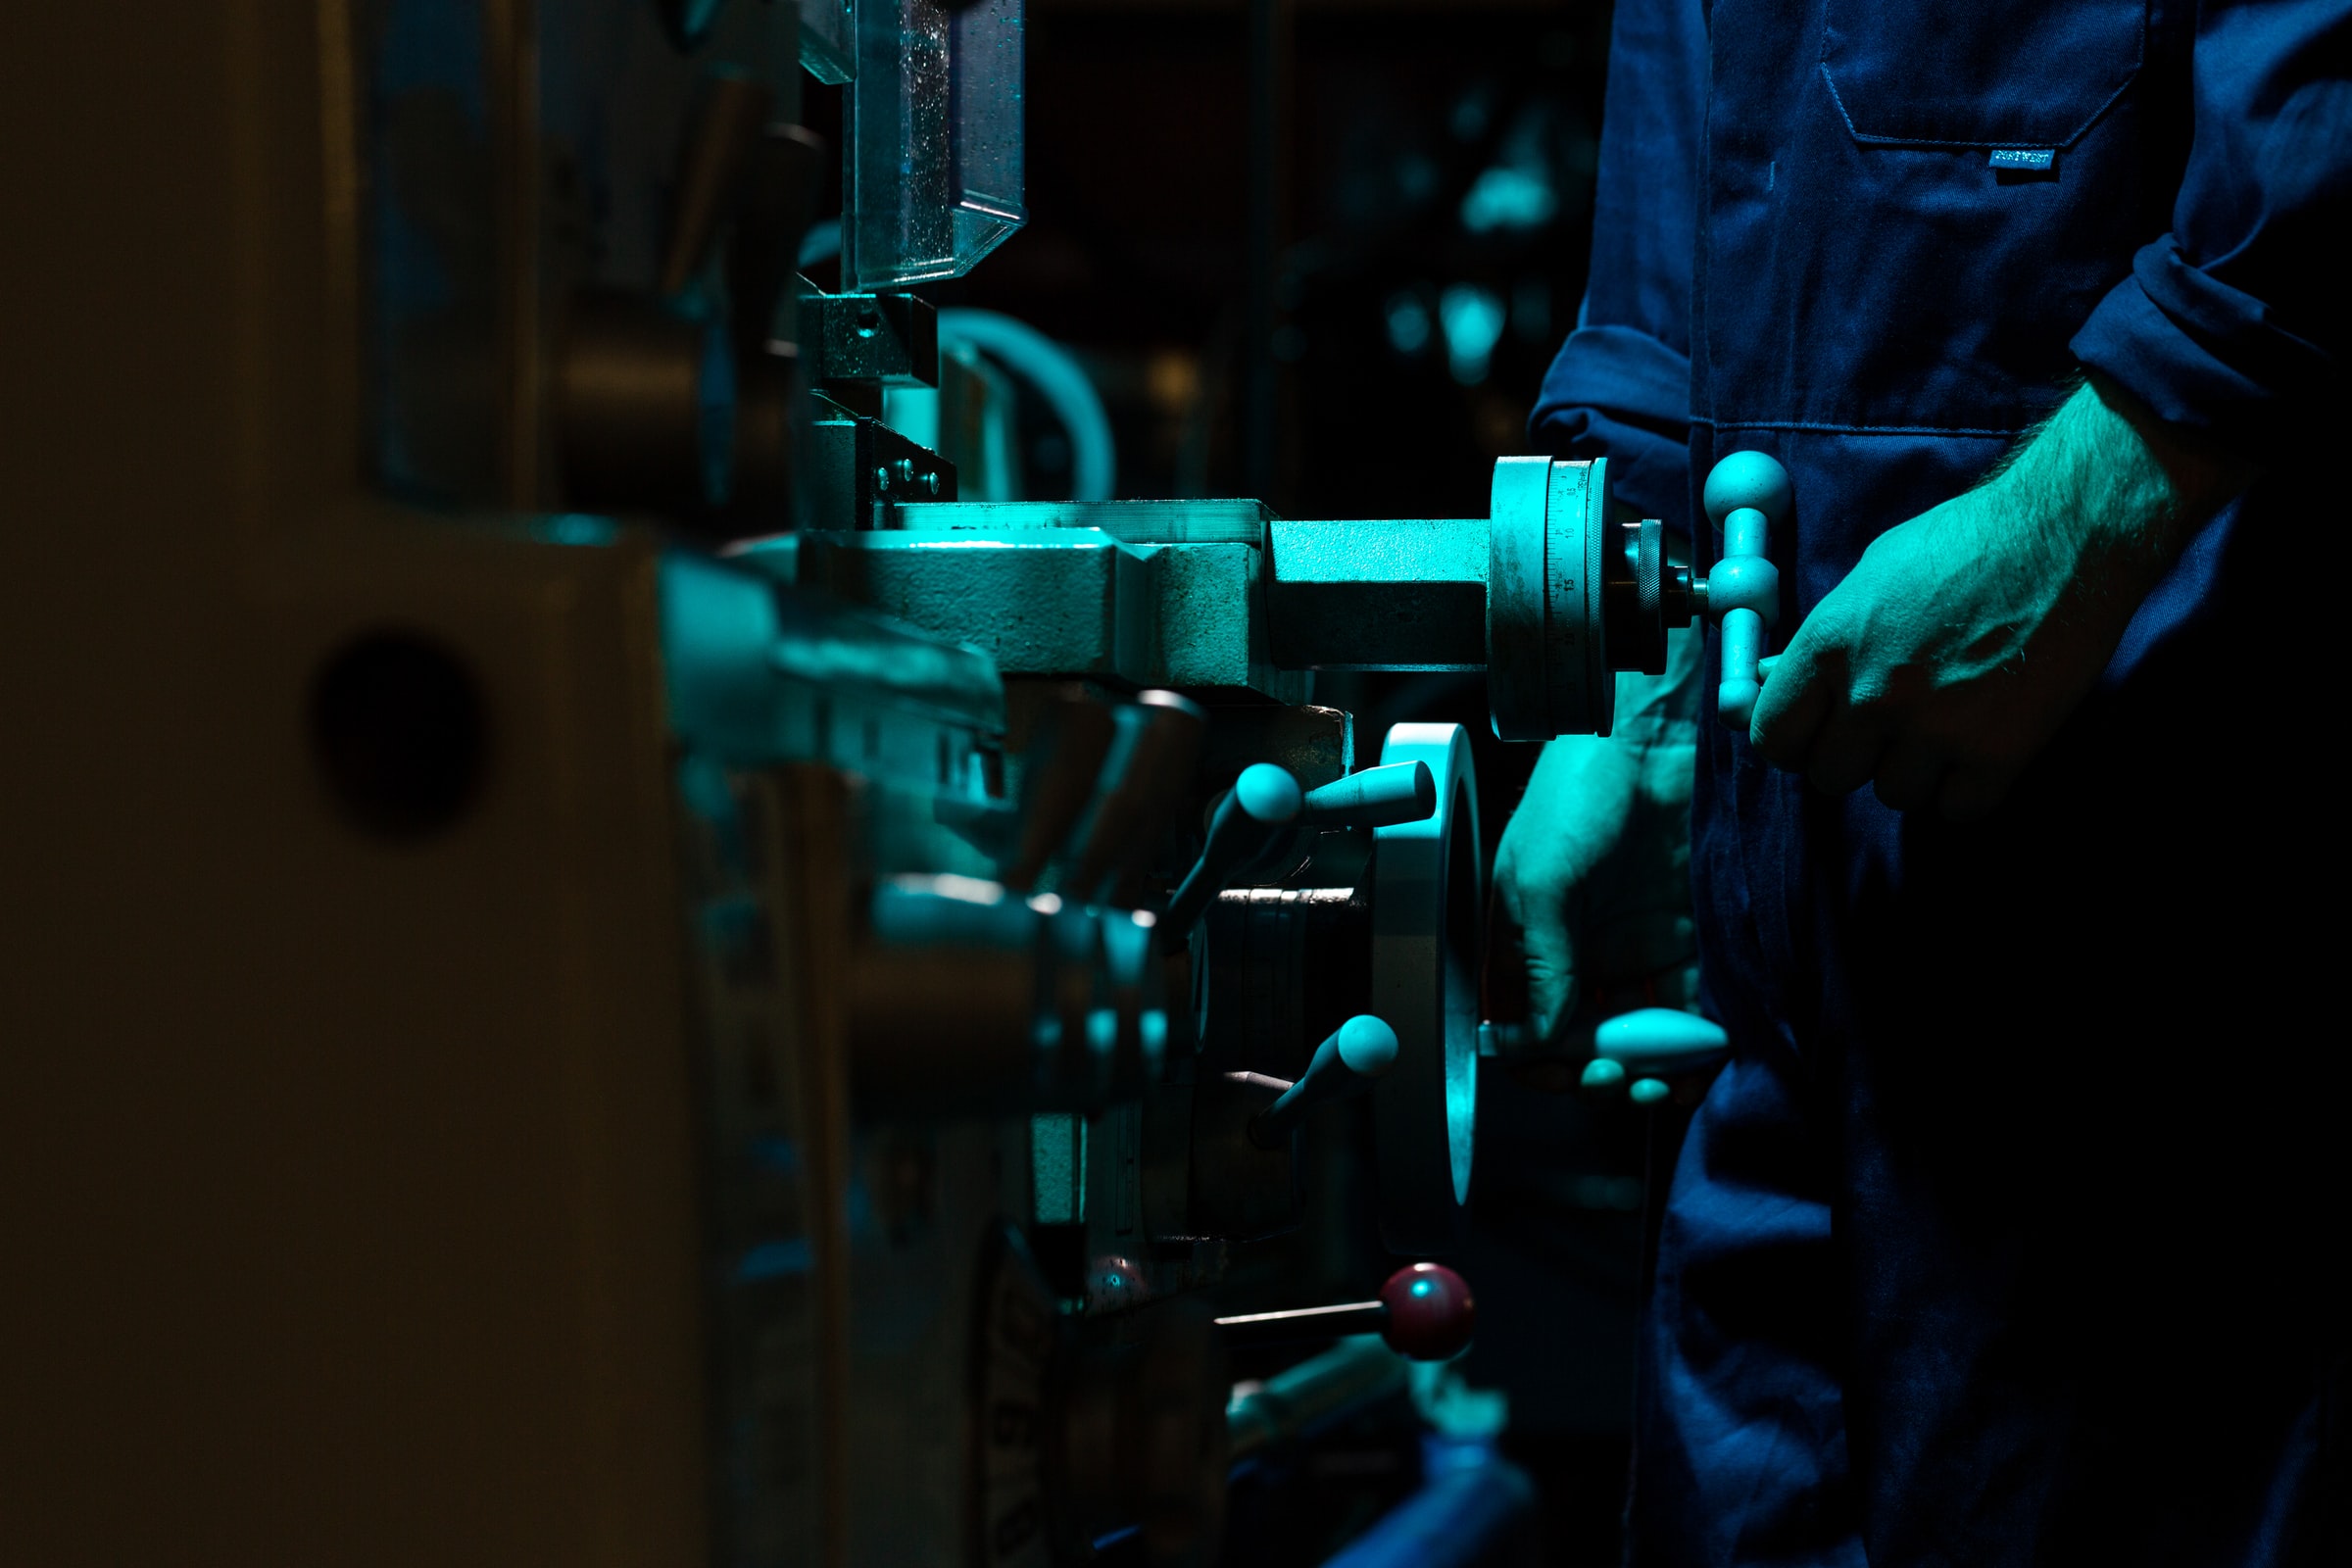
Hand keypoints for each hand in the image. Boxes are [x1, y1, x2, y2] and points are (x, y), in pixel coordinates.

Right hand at [1488, 630, 1700, 1051]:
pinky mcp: (1685, 942)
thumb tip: (1539, 1038)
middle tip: (1620, 1080)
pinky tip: (1699, 1062)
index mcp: (1526, 943)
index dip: (1539, 1064)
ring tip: (1663, 1087)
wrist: (1652, 743)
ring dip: (1649, 1070)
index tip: (1567, 1076)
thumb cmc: (1576, 795)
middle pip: (1583, 1041)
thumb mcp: (1539, 878)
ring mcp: (1632, 951)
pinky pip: (1688, 1008)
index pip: (1523, 1026)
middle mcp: (1577, 956)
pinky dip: (1693, 1043)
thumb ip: (1542, 961)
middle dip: (1600, 1073)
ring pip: (1638, 1035)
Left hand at [1751, 376, 2249, 818]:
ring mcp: (1935, 730)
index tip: (1817, 733)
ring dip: (1913, 771)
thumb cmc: (1963, 544)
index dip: (1794, 741)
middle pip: (1829, 778)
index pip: (1773, 739)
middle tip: (1888, 726)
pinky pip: (1956, 810)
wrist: (2064, 536)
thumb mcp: (1869, 577)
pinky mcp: (1998, 753)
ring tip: (1944, 724)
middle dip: (1855, 757)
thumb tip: (1768, 680)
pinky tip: (1978, 748)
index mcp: (1828, 647)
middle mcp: (1872, 696)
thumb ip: (1820, 641)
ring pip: (1893, 796)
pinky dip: (1966, 790)